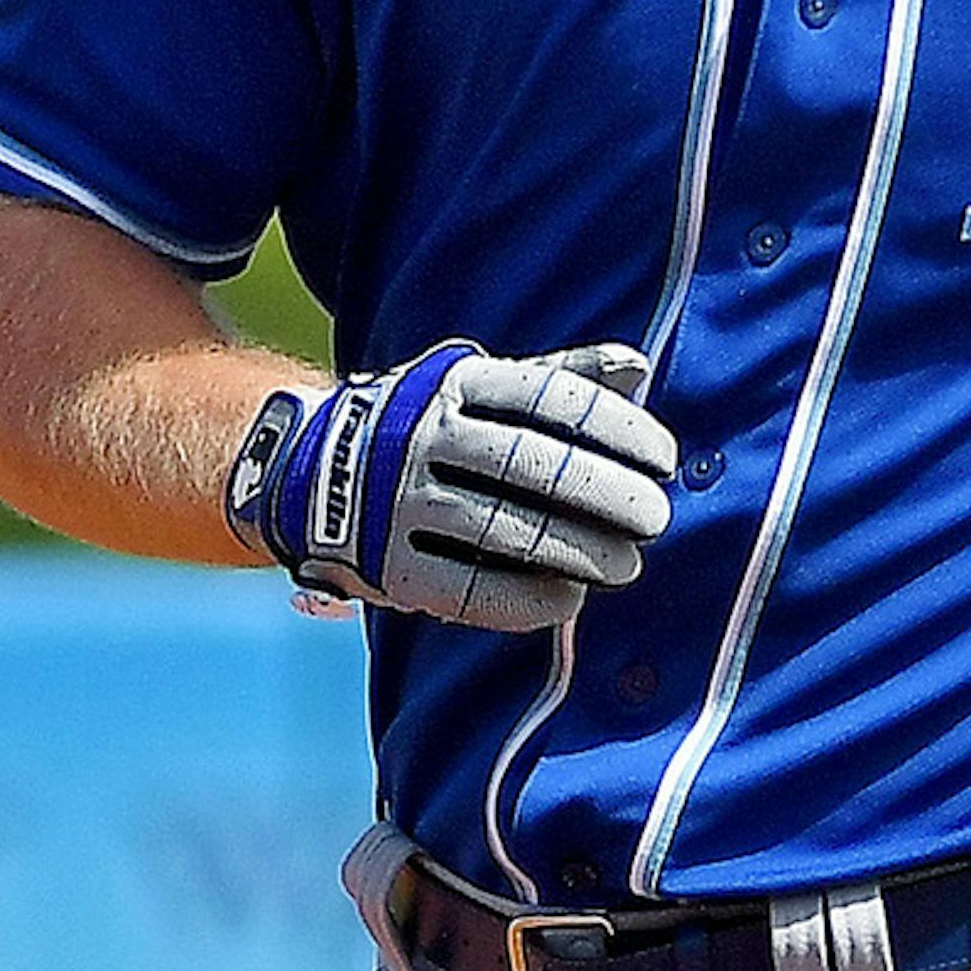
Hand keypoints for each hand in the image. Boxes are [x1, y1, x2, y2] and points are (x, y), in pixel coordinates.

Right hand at [227, 341, 676, 627]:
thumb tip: (638, 369)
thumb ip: (557, 379)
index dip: (612, 429)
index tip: (663, 459)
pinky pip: (463, 587)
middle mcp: (422, 436)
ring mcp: (398, 501)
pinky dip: (521, 598)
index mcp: (455, 384)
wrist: (306, 470)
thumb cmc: (426, 425)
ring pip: (499, 528)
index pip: (547, 399)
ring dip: (572, 550)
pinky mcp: (386, 563)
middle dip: (602, 492)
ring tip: (626, 567)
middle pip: (527, 464)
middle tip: (656, 518)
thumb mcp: (479, 386)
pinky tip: (567, 602)